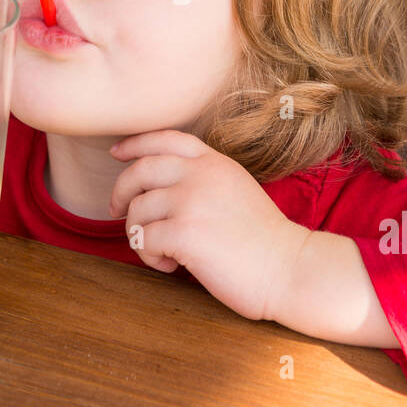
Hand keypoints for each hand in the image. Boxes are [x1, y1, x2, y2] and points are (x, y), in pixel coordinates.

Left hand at [109, 130, 309, 321]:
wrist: (289, 268)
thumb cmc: (262, 240)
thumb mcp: (234, 189)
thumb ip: (203, 178)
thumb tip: (155, 187)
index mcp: (213, 162)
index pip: (163, 139)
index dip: (134, 144)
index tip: (117, 153)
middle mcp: (200, 175)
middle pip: (138, 171)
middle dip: (120, 193)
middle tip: (117, 213)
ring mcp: (191, 202)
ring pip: (136, 211)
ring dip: (139, 235)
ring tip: (164, 252)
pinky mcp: (184, 233)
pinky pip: (143, 240)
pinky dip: (150, 256)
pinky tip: (171, 265)